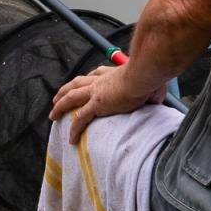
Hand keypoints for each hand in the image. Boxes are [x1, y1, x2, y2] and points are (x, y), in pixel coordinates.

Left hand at [48, 64, 166, 142]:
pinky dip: (74, 128)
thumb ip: (152, 90)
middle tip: (57, 97)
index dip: (89, 78)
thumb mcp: (151, 83)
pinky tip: (70, 138)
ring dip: (60, 105)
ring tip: (53, 114)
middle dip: (65, 90)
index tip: (86, 81)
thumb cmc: (150, 77)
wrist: (143, 75)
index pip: (97, 73)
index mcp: (113, 72)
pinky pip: (80, 118)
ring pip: (71, 97)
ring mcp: (96, 91)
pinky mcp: (96, 104)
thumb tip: (157, 95)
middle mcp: (100, 79)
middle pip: (77, 83)